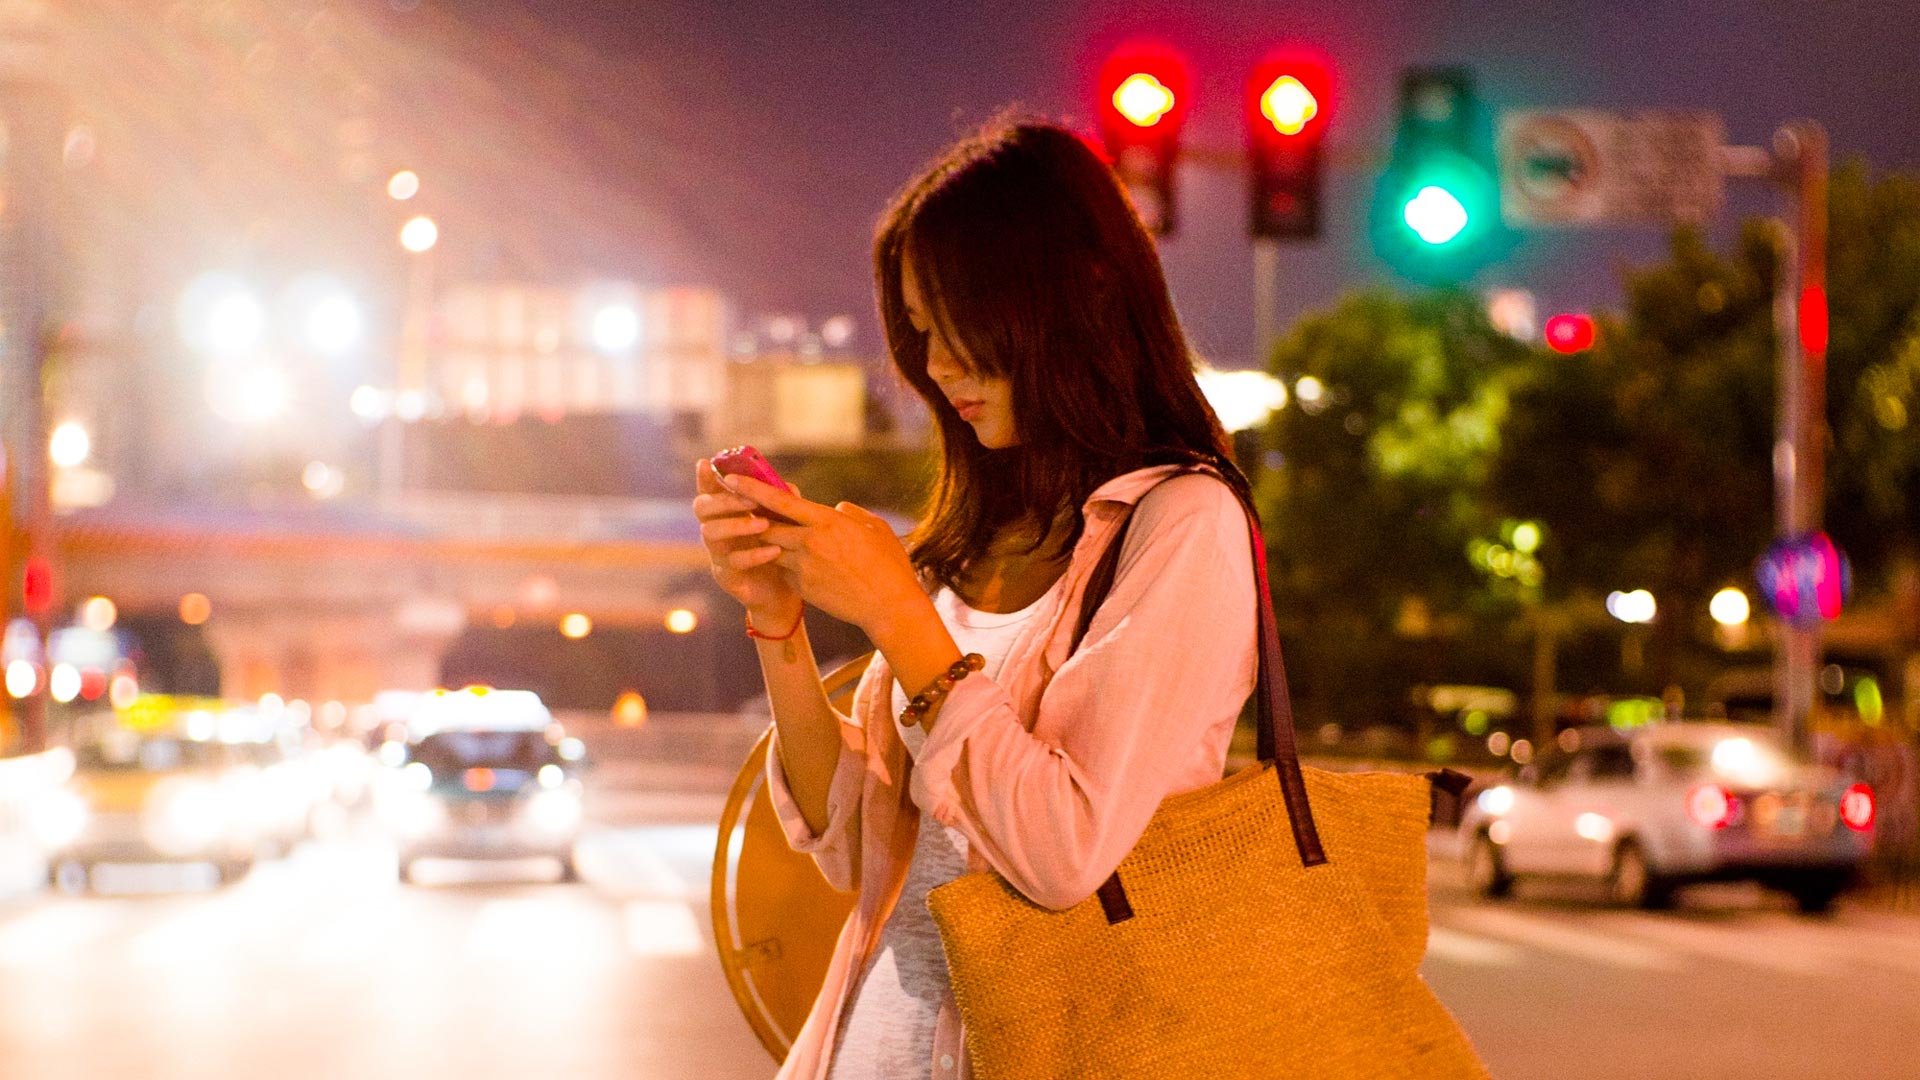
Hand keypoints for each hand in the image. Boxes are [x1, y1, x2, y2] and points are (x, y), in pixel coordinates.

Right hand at [693, 458, 801, 622]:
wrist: (785, 592)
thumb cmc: (781, 550)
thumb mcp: (783, 523)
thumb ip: (781, 503)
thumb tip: (787, 487)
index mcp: (726, 513)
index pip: (709, 490)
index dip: (705, 477)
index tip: (706, 463)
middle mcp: (716, 531)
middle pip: (702, 509)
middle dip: (723, 501)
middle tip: (749, 500)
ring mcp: (717, 554)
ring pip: (710, 534)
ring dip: (736, 525)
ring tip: (763, 524)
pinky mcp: (726, 577)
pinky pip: (732, 563)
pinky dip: (753, 555)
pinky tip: (774, 550)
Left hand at [718, 470, 923, 634]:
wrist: (888, 606)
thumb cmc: (888, 563)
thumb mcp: (874, 527)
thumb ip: (850, 513)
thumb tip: (836, 508)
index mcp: (826, 521)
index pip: (780, 501)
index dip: (752, 488)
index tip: (731, 479)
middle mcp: (809, 542)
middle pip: (767, 526)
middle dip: (755, 519)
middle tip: (747, 511)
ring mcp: (804, 567)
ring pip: (772, 550)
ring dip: (772, 544)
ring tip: (778, 540)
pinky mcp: (802, 588)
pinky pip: (786, 571)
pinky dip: (788, 566)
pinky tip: (806, 569)